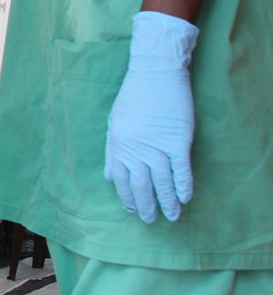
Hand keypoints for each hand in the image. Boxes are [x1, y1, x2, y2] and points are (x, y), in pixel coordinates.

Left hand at [104, 11, 199, 223]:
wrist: (155, 74)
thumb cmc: (133, 97)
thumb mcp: (115, 123)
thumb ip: (112, 151)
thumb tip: (109, 176)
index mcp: (118, 145)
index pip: (121, 179)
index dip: (127, 197)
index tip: (133, 210)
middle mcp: (136, 149)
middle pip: (141, 185)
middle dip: (146, 205)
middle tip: (151, 220)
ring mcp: (158, 145)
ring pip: (163, 181)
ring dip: (167, 201)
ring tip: (171, 216)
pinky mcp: (178, 141)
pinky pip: (181, 169)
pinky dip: (183, 185)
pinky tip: (186, 198)